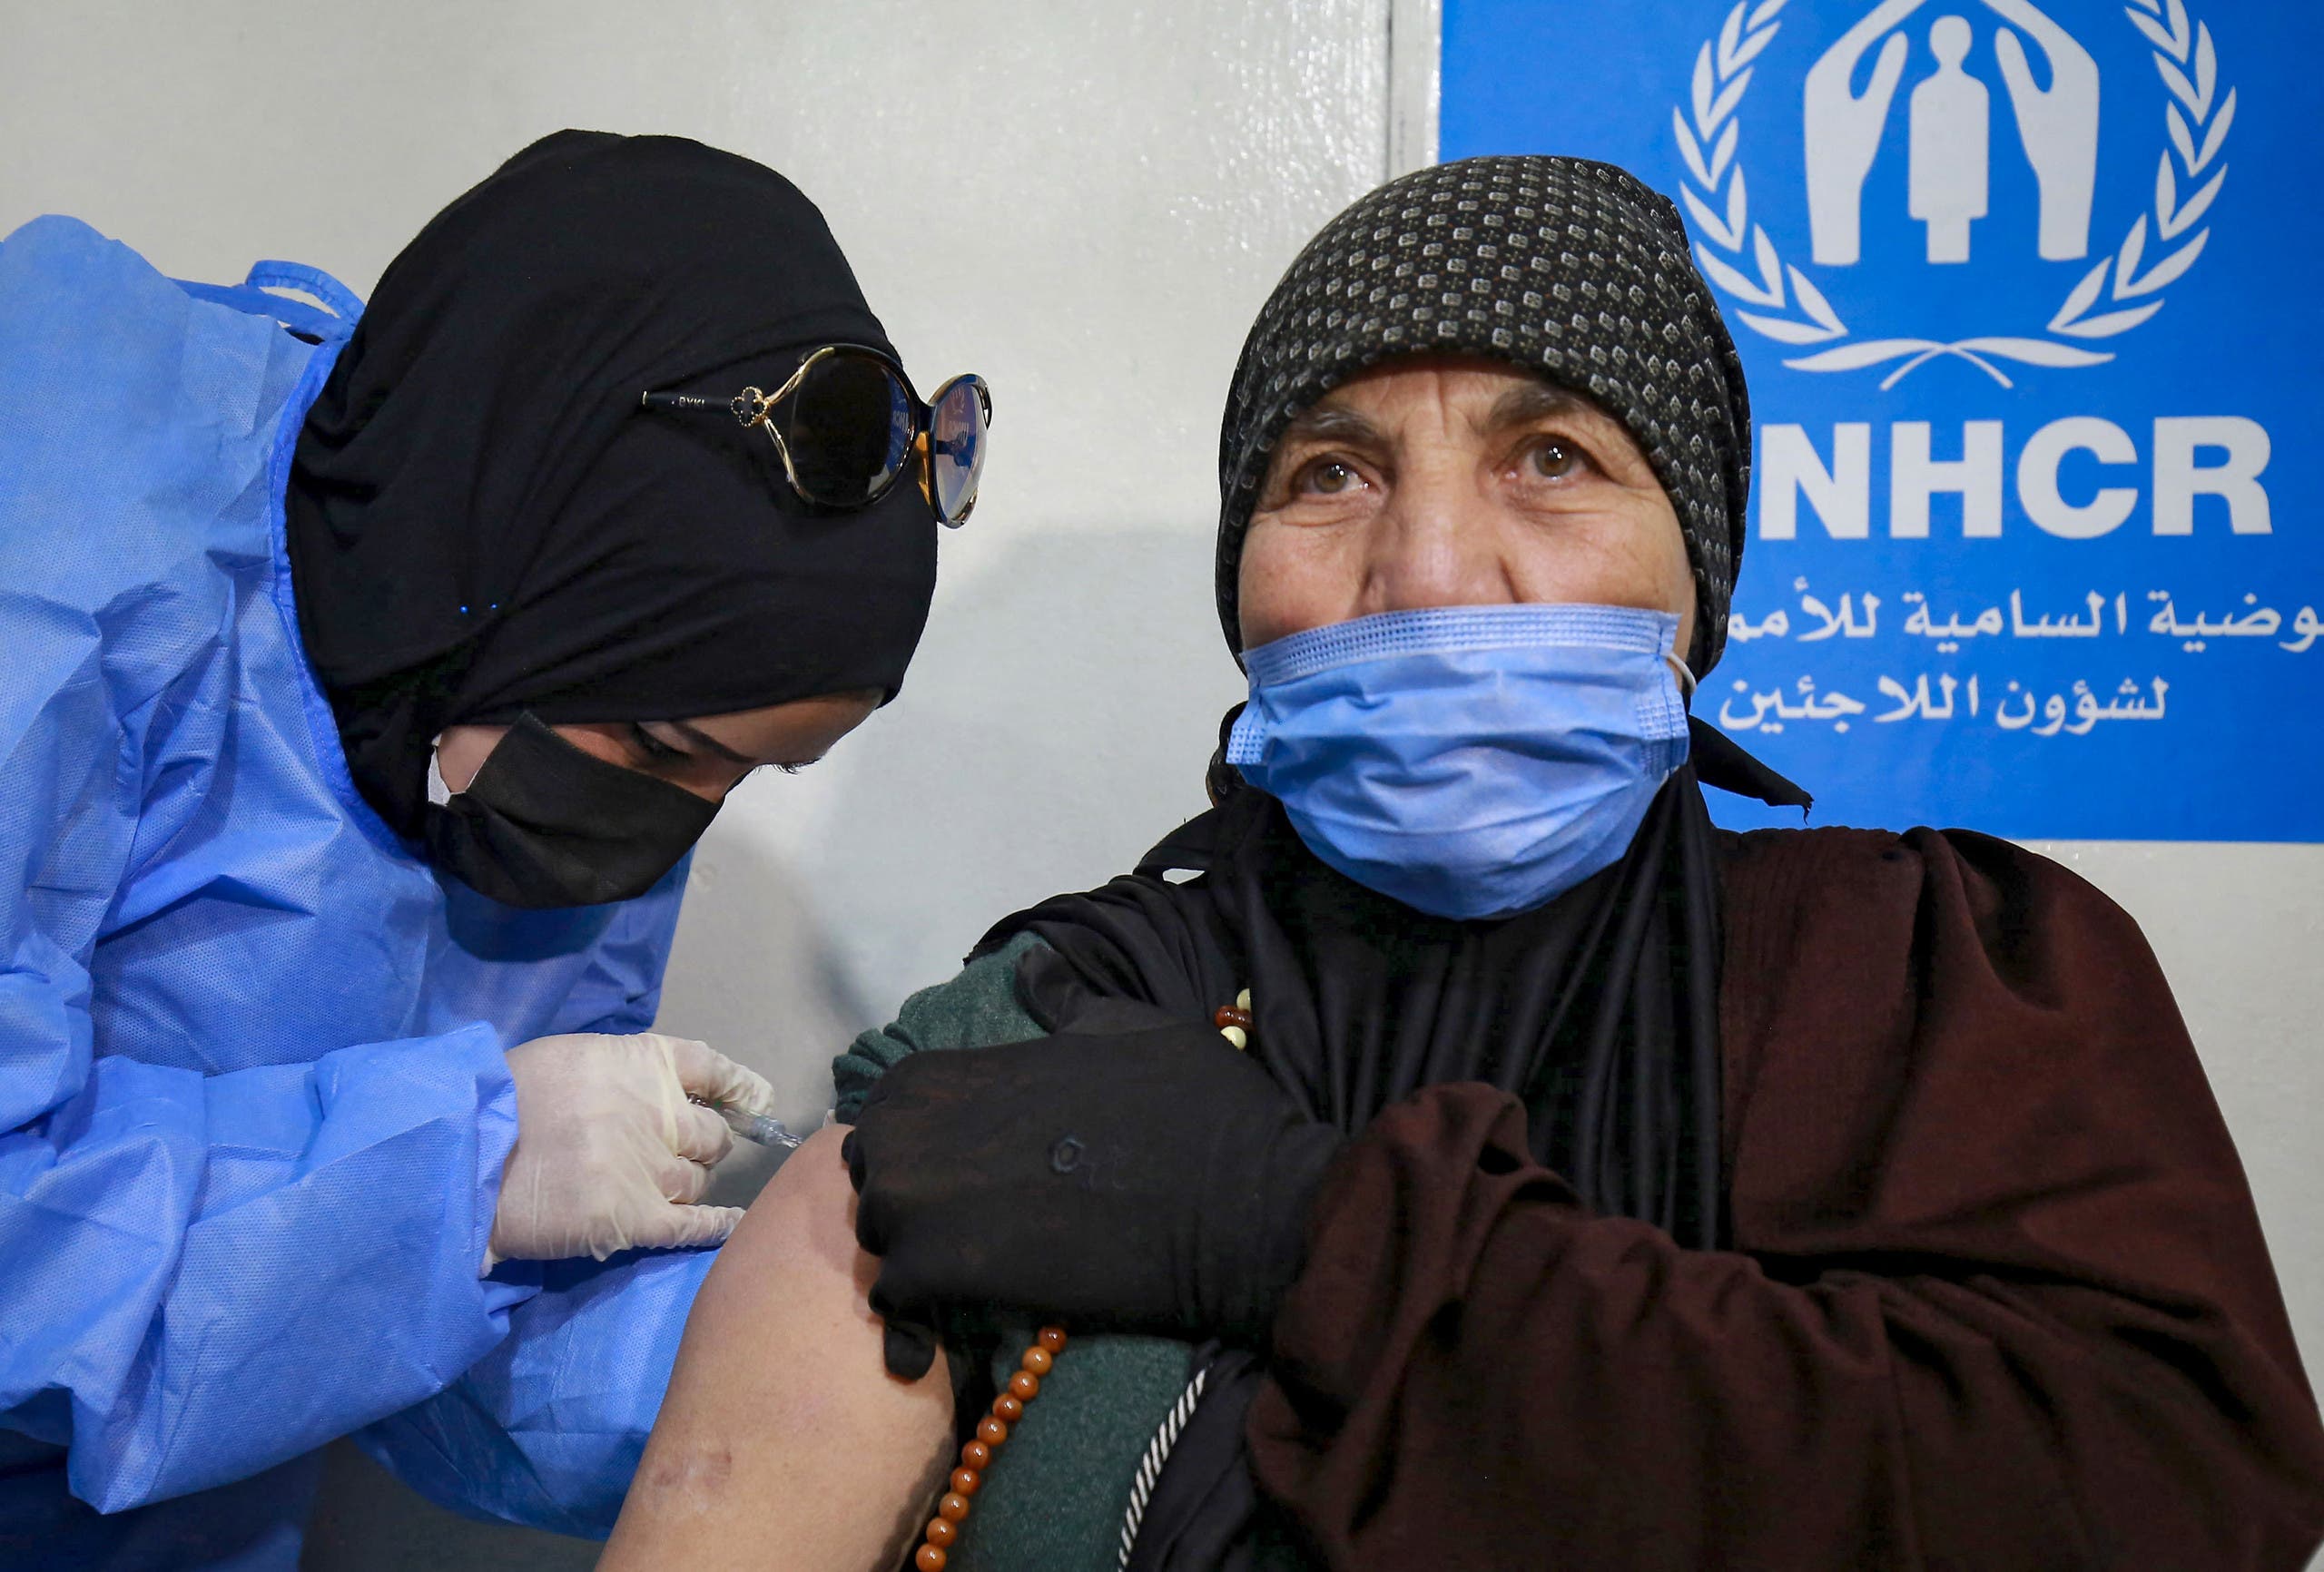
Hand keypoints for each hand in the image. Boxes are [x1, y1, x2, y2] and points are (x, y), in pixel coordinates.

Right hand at [486, 1032, 775, 1268]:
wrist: (467, 1153)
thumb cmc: (505, 1099)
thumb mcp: (569, 1060)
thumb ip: (618, 1074)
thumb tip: (651, 1093)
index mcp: (642, 1064)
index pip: (712, 1069)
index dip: (739, 1087)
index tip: (756, 1100)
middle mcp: (659, 1114)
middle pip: (710, 1138)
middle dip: (702, 1148)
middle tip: (674, 1159)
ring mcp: (651, 1168)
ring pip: (696, 1181)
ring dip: (685, 1186)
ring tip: (653, 1192)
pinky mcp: (637, 1219)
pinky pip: (694, 1225)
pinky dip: (719, 1227)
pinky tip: (734, 1227)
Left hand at [843, 1027, 1342, 1374]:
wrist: (1239, 1208)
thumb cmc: (1195, 1109)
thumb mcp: (1128, 1026)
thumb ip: (1063, 1001)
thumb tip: (1031, 964)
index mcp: (952, 1069)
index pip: (892, 1109)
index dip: (932, 1142)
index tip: (981, 1167)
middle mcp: (915, 1128)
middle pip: (875, 1174)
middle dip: (917, 1197)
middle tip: (987, 1223)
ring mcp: (919, 1203)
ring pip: (881, 1236)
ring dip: (920, 1253)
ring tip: (986, 1265)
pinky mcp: (941, 1273)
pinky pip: (898, 1298)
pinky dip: (925, 1311)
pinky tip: (977, 1308)